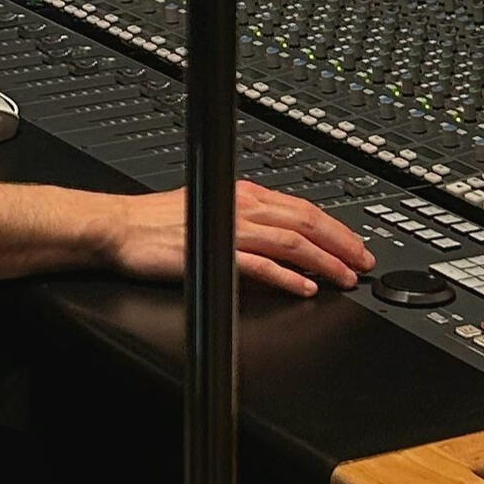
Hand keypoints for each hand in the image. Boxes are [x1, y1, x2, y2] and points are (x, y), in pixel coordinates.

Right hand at [95, 182, 374, 298]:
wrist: (119, 228)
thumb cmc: (157, 223)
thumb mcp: (212, 210)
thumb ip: (248, 222)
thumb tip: (280, 240)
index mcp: (245, 195)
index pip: (302, 209)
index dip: (336, 228)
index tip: (356, 246)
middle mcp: (243, 207)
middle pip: (305, 224)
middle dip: (341, 245)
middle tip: (364, 264)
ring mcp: (228, 230)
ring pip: (290, 244)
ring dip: (324, 262)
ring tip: (345, 279)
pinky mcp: (212, 255)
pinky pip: (259, 266)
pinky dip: (286, 278)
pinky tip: (304, 289)